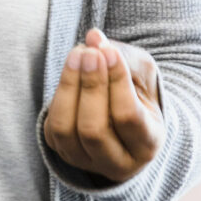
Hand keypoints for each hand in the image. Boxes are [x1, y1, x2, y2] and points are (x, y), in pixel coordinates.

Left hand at [43, 28, 163, 182]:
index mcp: (147, 145)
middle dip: (90, 85)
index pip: (128, 117)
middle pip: (94, 129)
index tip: (110, 51)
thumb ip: (121, 56)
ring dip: (69, 86)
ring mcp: (87, 161)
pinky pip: (53, 127)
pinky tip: (71, 70)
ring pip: (67, 130)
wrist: (123, 114)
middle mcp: (118, 163)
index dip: (117, 81)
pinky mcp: (63, 152)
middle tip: (90, 52)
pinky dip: (60, 94)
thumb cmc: (137, 91)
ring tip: (78, 54)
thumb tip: (93, 37)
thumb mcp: (141, 73)